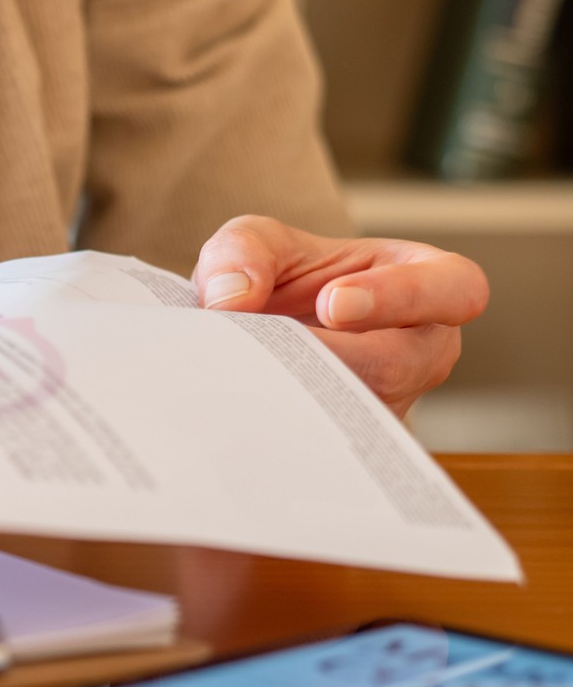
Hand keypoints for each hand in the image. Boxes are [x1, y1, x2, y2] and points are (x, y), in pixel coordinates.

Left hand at [192, 215, 487, 417]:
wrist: (259, 336)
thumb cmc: (284, 280)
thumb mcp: (260, 243)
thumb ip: (243, 251)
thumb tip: (231, 299)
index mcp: (430, 282)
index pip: (455, 290)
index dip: (400, 297)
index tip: (332, 303)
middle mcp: (423, 351)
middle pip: (393, 368)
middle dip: (322, 359)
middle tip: (259, 351)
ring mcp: (391, 403)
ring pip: (350, 412)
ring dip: (290, 393)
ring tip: (236, 373)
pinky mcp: (353, 443)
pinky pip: (321, 443)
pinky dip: (276, 423)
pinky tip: (237, 409)